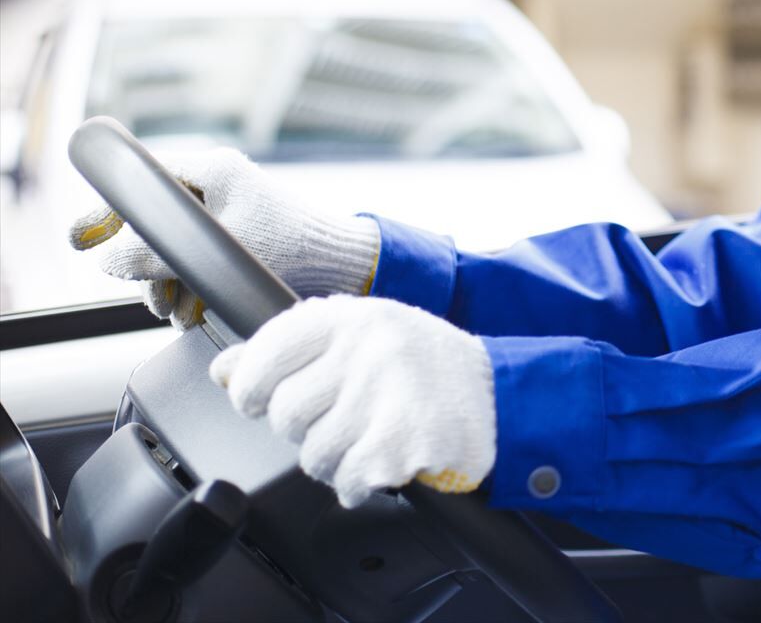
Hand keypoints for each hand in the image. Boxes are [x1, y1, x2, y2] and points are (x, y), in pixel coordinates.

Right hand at [67, 147, 380, 327]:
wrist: (343, 266)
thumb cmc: (294, 246)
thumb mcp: (217, 250)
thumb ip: (156, 253)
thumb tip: (106, 260)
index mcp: (213, 171)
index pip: (144, 180)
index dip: (107, 210)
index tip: (80, 238)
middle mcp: (217, 188)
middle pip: (153, 220)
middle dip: (138, 260)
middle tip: (128, 283)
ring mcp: (227, 216)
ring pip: (173, 248)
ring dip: (163, 283)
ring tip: (171, 309)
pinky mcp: (239, 244)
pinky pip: (197, 263)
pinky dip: (188, 288)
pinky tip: (190, 312)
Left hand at [211, 295, 496, 507]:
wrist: (498, 395)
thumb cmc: (420, 366)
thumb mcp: (358, 338)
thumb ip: (288, 350)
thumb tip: (224, 370)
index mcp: (351, 316)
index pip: (264, 357)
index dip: (253, 389)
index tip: (263, 398)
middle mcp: (368, 348)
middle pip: (285, 414)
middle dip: (306, 428)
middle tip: (341, 417)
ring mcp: (387, 393)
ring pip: (313, 455)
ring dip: (335, 460)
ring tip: (367, 438)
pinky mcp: (404, 440)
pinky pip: (347, 481)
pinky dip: (360, 482)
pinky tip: (383, 459)